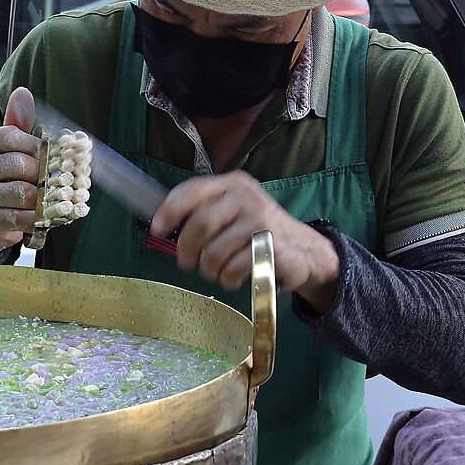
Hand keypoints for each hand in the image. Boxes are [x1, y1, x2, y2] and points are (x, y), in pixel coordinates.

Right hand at [0, 87, 44, 256]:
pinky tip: (45, 216)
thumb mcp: (5, 148)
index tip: (56, 156)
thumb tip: (23, 93)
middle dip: (44, 174)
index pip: (14, 136)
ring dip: (44, 198)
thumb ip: (17, 123)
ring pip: (23, 193)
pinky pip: (19, 217)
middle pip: (21, 165)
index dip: (40, 147)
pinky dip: (37, 217)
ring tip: (56, 199)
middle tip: (61, 180)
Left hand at [152, 171, 340, 307]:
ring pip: (215, 252)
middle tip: (187, 261)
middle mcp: (247, 198)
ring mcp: (262, 222)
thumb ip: (204, 212)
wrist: (306, 250)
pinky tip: (234, 277)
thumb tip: (162, 223)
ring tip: (216, 271)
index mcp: (233, 184)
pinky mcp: (272, 247)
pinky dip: (228, 279)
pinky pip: (233, 269)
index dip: (170, 210)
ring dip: (209, 270)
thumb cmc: (258, 232)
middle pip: (201, 224)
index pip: (193, 190)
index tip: (157, 228)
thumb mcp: (234, 212)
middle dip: (187, 248)